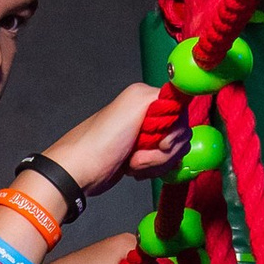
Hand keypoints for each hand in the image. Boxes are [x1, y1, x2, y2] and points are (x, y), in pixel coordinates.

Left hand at [43, 81, 184, 202]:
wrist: (81, 170)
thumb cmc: (101, 141)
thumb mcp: (134, 105)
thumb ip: (161, 95)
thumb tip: (182, 93)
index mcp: (148, 98)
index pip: (181, 112)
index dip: (175, 131)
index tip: (162, 142)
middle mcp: (149, 114)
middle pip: (181, 135)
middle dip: (163, 152)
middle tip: (138, 153)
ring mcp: (147, 136)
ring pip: (174, 152)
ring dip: (156, 163)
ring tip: (133, 163)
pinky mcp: (145, 155)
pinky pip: (164, 163)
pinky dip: (152, 170)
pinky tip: (134, 169)